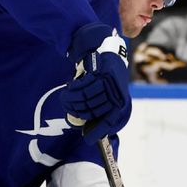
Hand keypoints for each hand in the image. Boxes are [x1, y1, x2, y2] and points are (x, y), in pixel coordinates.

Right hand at [61, 22, 131, 143]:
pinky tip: (70, 87)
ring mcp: (111, 83)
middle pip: (93, 110)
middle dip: (78, 110)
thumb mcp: (105, 91)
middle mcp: (118, 93)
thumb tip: (85, 124)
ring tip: (66, 97)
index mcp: (120, 100)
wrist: (103, 48)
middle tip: (67, 107)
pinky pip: (84, 86)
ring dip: (73, 99)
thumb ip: (98, 105)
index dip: (98, 130)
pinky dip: (74, 88)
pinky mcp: (103, 73)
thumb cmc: (102, 73)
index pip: (110, 120)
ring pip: (87, 99)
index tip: (88, 139)